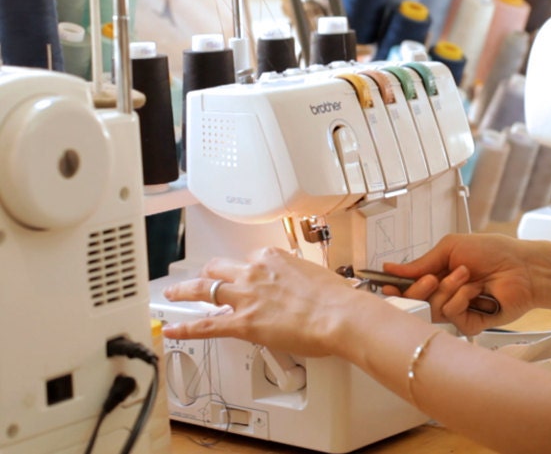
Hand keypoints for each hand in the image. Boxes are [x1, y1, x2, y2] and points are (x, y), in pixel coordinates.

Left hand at [161, 247, 373, 356]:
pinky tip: (174, 330)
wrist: (338, 315)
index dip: (247, 269)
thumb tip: (302, 282)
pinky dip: (186, 328)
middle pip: (220, 268)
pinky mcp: (242, 323)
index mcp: (273, 258)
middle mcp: (255, 273)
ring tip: (174, 294)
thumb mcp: (316, 274)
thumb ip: (300, 276)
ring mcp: (245, 298)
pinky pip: (205, 325)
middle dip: (208, 272)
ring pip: (205, 289)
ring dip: (185, 291)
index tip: (246, 275)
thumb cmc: (334, 298)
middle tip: (201, 277)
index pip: (250, 259)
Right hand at [382, 233, 535, 334]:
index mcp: (437, 276)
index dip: (395, 289)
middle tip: (433, 277)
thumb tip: (392, 268)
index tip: (385, 286)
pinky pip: (451, 315)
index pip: (408, 288)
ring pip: (432, 309)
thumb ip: (421, 263)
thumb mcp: (451, 248)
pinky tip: (476, 291)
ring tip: (466, 276)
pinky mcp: (468, 324)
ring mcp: (456, 310)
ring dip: (446, 289)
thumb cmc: (492, 251)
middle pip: (415, 303)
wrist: (521, 267)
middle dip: (419, 290)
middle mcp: (443, 295)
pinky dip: (461, 299)